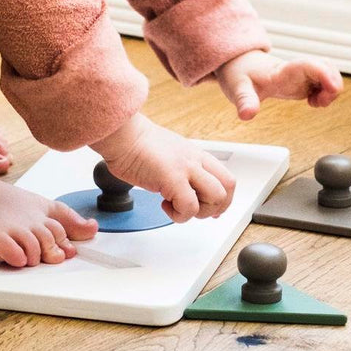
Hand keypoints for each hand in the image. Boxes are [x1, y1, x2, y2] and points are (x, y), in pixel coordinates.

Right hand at [91, 113, 235, 224]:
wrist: (123, 136)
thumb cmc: (137, 145)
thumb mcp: (170, 153)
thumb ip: (182, 168)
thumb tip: (184, 188)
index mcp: (196, 155)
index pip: (226, 178)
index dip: (224, 199)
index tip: (212, 208)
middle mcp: (195, 161)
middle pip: (227, 188)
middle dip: (216, 207)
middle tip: (197, 211)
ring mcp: (186, 169)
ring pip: (215, 198)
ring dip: (199, 212)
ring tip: (178, 207)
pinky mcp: (172, 178)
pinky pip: (189, 207)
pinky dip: (178, 215)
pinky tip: (164, 204)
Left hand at [215, 49, 342, 120]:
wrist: (240, 64)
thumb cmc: (240, 73)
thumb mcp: (237, 88)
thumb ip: (244, 100)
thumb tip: (247, 115)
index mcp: (283, 71)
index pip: (309, 66)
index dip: (325, 74)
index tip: (334, 88)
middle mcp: (297, 71)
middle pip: (327, 67)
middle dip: (334, 84)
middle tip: (319, 103)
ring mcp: (302, 75)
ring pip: (329, 74)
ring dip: (332, 90)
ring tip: (315, 103)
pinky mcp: (304, 82)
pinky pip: (325, 82)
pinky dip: (327, 93)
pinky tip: (314, 102)